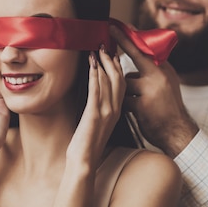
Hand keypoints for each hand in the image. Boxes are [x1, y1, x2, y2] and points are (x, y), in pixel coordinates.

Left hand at [66, 47, 124, 169]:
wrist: (85, 161)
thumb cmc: (87, 144)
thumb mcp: (97, 123)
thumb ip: (99, 110)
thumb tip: (95, 98)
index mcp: (116, 111)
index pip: (121, 84)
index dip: (118, 67)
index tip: (113, 53)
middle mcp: (114, 110)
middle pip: (118, 78)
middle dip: (111, 60)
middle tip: (105, 45)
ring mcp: (106, 112)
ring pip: (109, 81)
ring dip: (102, 63)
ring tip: (97, 49)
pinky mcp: (95, 114)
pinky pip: (96, 90)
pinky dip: (94, 75)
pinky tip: (91, 64)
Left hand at [110, 25, 197, 156]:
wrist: (178, 131)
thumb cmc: (168, 107)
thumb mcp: (168, 83)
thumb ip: (154, 70)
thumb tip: (141, 54)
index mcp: (164, 69)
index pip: (145, 49)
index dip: (130, 37)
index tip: (118, 24)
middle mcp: (160, 75)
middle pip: (136, 56)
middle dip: (122, 43)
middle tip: (108, 31)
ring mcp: (151, 89)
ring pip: (125, 82)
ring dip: (124, 92)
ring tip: (137, 101)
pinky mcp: (142, 105)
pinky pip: (123, 99)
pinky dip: (125, 105)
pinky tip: (134, 112)